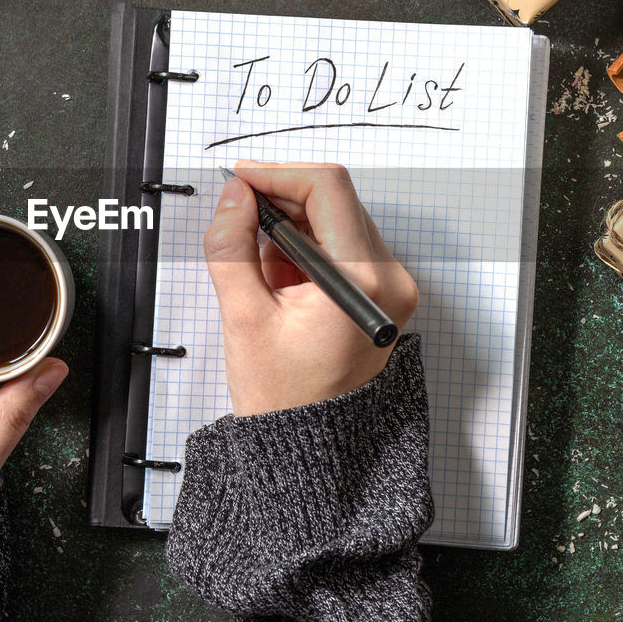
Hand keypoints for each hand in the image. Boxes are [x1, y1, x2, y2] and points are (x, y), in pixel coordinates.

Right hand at [203, 161, 417, 416]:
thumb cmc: (284, 398)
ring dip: (291, 227)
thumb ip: (232, 246)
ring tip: (262, 272)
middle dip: (281, 201)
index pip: (328, 189)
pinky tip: (281, 280)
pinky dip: (305, 247)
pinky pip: (341, 244)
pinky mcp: (381, 292)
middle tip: (239, 220)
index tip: (242, 179)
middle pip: (334, 200)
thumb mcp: (243, 316)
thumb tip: (234, 196)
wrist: (310, 448)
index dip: (278, 173)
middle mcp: (389, 279)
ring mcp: (390, 286)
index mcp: (363, 283)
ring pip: (335, 219)